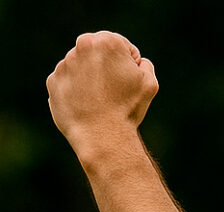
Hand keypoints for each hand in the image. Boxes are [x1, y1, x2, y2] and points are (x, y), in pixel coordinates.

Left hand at [47, 31, 157, 158]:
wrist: (102, 137)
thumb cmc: (128, 109)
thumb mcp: (149, 84)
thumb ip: (145, 65)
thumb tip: (136, 63)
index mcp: (107, 42)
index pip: (123, 47)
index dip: (131, 66)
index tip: (129, 83)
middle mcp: (81, 47)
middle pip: (99, 53)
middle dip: (107, 68)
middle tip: (115, 93)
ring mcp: (64, 64)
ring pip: (82, 67)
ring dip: (91, 80)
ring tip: (101, 103)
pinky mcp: (54, 81)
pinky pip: (68, 83)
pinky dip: (77, 93)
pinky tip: (87, 107)